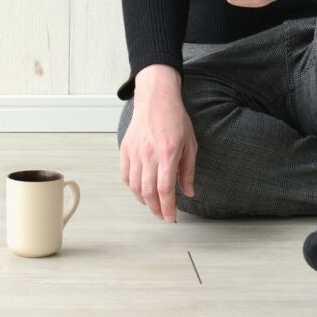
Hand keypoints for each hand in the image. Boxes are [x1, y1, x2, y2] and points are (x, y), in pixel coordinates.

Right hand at [119, 65, 197, 222]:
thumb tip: (188, 192)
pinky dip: (132, 187)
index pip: (165, 189)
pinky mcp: (125, 150)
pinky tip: (140, 191)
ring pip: (135, 186)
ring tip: (153, 206)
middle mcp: (149, 155)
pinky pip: (125, 175)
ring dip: (144, 201)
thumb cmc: (175, 118)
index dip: (167, 208)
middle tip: (163, 216)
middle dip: (156, 209)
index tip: (171, 218)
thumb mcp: (190, 144)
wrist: (156, 98)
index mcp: (168, 153)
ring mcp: (134, 152)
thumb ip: (188, 170)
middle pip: (149, 192)